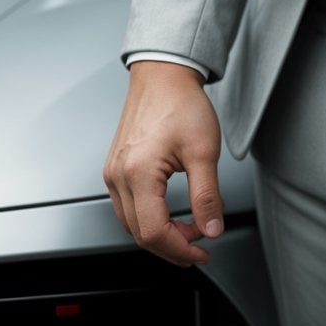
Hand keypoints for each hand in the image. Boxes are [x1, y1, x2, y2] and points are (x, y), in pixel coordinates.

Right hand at [103, 61, 223, 266]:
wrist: (163, 75)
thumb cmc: (180, 102)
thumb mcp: (204, 150)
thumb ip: (207, 195)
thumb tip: (212, 228)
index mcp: (138, 172)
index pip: (154, 232)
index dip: (181, 249)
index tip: (202, 250)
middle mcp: (118, 175)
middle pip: (140, 234)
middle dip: (172, 245)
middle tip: (199, 242)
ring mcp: (113, 172)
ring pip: (131, 223)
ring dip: (160, 233)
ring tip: (188, 227)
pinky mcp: (115, 167)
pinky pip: (127, 207)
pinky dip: (148, 218)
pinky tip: (168, 213)